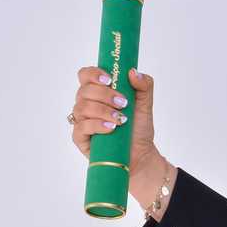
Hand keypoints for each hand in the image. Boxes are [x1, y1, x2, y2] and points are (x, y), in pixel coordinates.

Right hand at [70, 66, 171, 218]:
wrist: (141, 154)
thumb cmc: (138, 128)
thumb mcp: (145, 104)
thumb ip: (144, 86)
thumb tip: (133, 72)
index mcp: (98, 92)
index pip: (86, 75)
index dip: (94, 74)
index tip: (110, 79)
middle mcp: (87, 104)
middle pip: (84, 90)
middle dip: (105, 95)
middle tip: (123, 103)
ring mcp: (82, 121)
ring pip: (81, 107)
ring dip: (103, 111)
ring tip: (121, 120)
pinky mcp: (80, 138)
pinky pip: (80, 127)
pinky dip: (97, 126)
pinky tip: (111, 128)